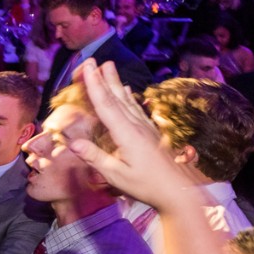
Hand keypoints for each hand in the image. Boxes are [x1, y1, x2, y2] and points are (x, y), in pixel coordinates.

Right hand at [66, 60, 199, 211]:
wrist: (181, 193)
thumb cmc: (148, 186)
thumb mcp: (118, 176)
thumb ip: (96, 158)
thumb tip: (72, 142)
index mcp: (127, 135)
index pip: (107, 106)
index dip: (95, 86)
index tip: (89, 67)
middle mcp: (136, 126)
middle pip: (117, 98)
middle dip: (104, 78)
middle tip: (95, 60)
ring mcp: (145, 128)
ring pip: (127, 100)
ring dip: (115, 82)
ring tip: (109, 67)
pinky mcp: (151, 132)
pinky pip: (135, 108)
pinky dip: (128, 96)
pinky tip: (127, 90)